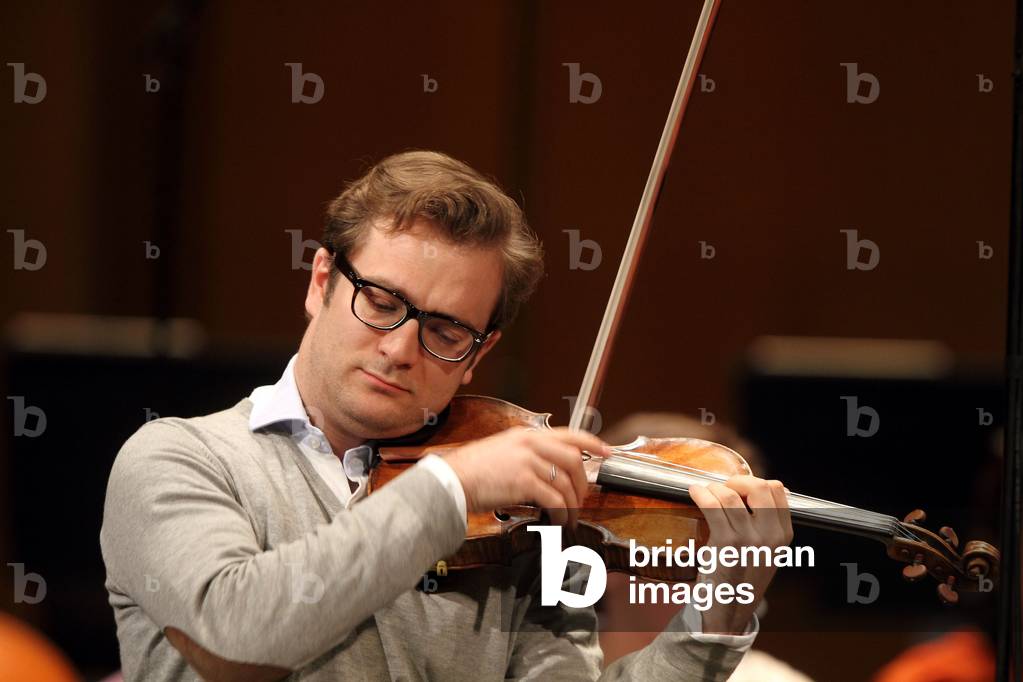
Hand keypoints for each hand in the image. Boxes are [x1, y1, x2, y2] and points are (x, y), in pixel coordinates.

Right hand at [441, 426, 609, 526]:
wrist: (452, 481)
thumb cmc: (473, 470)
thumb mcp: (503, 450)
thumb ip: (528, 454)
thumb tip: (551, 468)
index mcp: (526, 434)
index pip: (569, 434)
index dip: (593, 443)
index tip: (607, 452)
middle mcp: (529, 444)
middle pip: (573, 460)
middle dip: (583, 482)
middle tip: (582, 497)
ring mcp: (527, 461)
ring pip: (565, 482)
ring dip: (573, 503)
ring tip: (570, 517)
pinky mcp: (523, 481)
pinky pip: (554, 499)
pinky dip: (562, 513)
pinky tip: (559, 521)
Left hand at [688, 475, 792, 634]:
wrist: (728, 611)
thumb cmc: (740, 579)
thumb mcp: (764, 552)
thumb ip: (763, 525)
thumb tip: (747, 491)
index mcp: (783, 535)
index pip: (777, 490)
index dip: (755, 481)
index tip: (739, 487)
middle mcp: (770, 536)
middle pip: (759, 486)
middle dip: (737, 480)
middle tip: (722, 486)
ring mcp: (749, 539)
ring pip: (731, 495)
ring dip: (714, 488)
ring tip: (704, 492)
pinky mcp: (726, 544)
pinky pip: (713, 506)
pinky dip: (701, 494)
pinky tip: (695, 493)